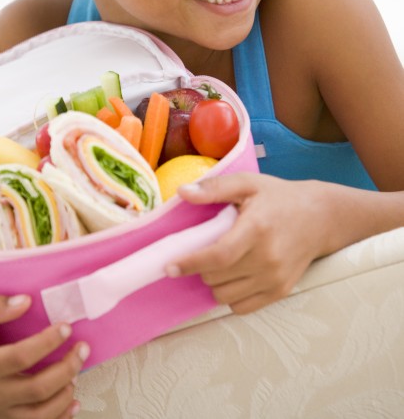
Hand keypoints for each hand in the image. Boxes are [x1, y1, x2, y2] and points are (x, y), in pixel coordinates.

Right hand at [0, 294, 87, 418]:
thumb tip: (26, 301)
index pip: (20, 358)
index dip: (47, 343)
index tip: (66, 327)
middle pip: (36, 390)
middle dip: (66, 369)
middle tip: (83, 348)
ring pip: (38, 415)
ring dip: (64, 394)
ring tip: (78, 370)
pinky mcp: (1, 418)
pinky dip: (57, 417)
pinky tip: (72, 401)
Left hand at [166, 173, 324, 314]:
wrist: (320, 217)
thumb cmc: (279, 197)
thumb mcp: (248, 183)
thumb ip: (214, 187)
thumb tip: (183, 192)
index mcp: (257, 228)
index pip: (219, 256)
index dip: (191, 263)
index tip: (170, 266)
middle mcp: (267, 258)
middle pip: (217, 278)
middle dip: (200, 267)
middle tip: (203, 250)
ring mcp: (275, 278)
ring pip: (226, 296)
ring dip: (214, 282)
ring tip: (219, 262)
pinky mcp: (281, 291)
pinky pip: (242, 307)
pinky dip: (230, 295)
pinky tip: (233, 276)